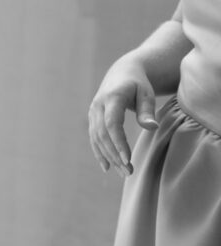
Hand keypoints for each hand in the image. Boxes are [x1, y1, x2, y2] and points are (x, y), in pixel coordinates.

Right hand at [88, 59, 158, 176]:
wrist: (122, 73)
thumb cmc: (138, 84)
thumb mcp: (146, 94)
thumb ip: (147, 110)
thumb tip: (152, 127)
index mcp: (112, 97)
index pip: (112, 123)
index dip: (118, 142)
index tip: (127, 159)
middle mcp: (98, 105)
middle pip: (102, 134)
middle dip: (114, 154)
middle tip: (129, 172)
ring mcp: (93, 112)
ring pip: (97, 138)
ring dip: (108, 156)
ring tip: (123, 172)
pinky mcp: (92, 118)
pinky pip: (94, 137)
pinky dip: (99, 152)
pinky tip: (107, 166)